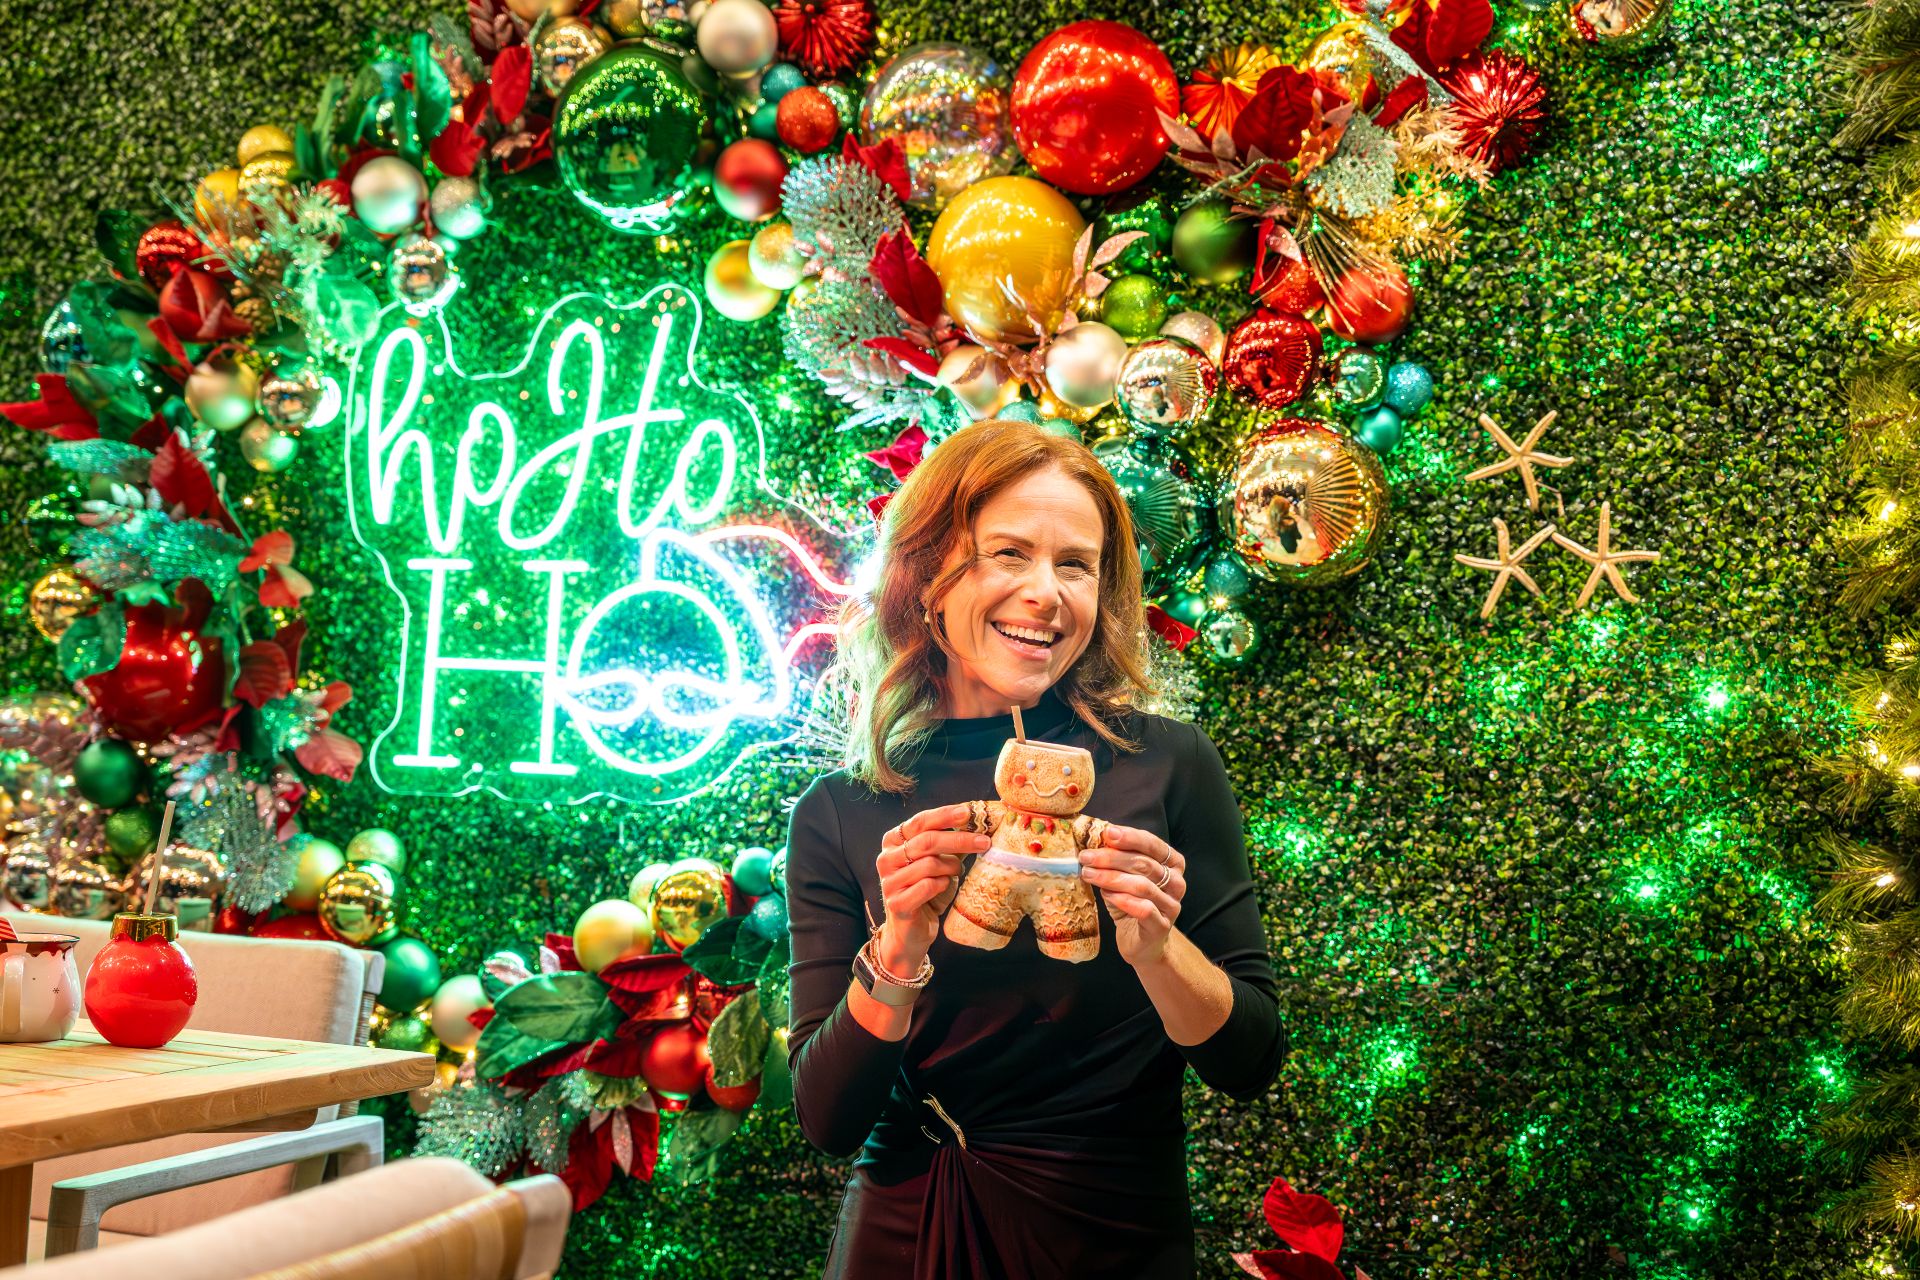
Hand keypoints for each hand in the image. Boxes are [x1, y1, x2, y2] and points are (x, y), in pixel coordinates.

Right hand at [875, 803, 989, 974]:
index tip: (969, 812)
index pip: (920, 821)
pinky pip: (927, 886)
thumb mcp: (939, 863)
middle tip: (985, 842)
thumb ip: (951, 843)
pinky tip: (944, 886)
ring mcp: (889, 881)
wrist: (912, 931)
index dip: (945, 815)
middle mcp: (886, 859)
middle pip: (927, 842)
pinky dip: (942, 885)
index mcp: (893, 841)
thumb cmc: (927, 892)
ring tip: (958, 872)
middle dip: (959, 840)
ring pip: (929, 864)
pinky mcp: (896, 903)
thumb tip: (980, 822)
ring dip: (951, 867)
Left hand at [1079, 824, 1185, 966]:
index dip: (1130, 837)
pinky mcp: (1162, 926)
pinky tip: (1106, 895)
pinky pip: (1144, 909)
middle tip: (1087, 857)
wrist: (1141, 942)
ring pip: (1142, 886)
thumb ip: (1116, 859)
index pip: (1153, 844)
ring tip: (1089, 874)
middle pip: (1144, 864)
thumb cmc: (1131, 904)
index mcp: (1172, 864)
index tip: (1108, 833)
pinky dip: (1123, 900)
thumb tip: (1092, 840)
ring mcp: (1171, 905)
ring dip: (1111, 878)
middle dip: (1112, 858)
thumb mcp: (1124, 877)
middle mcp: (1177, 882)